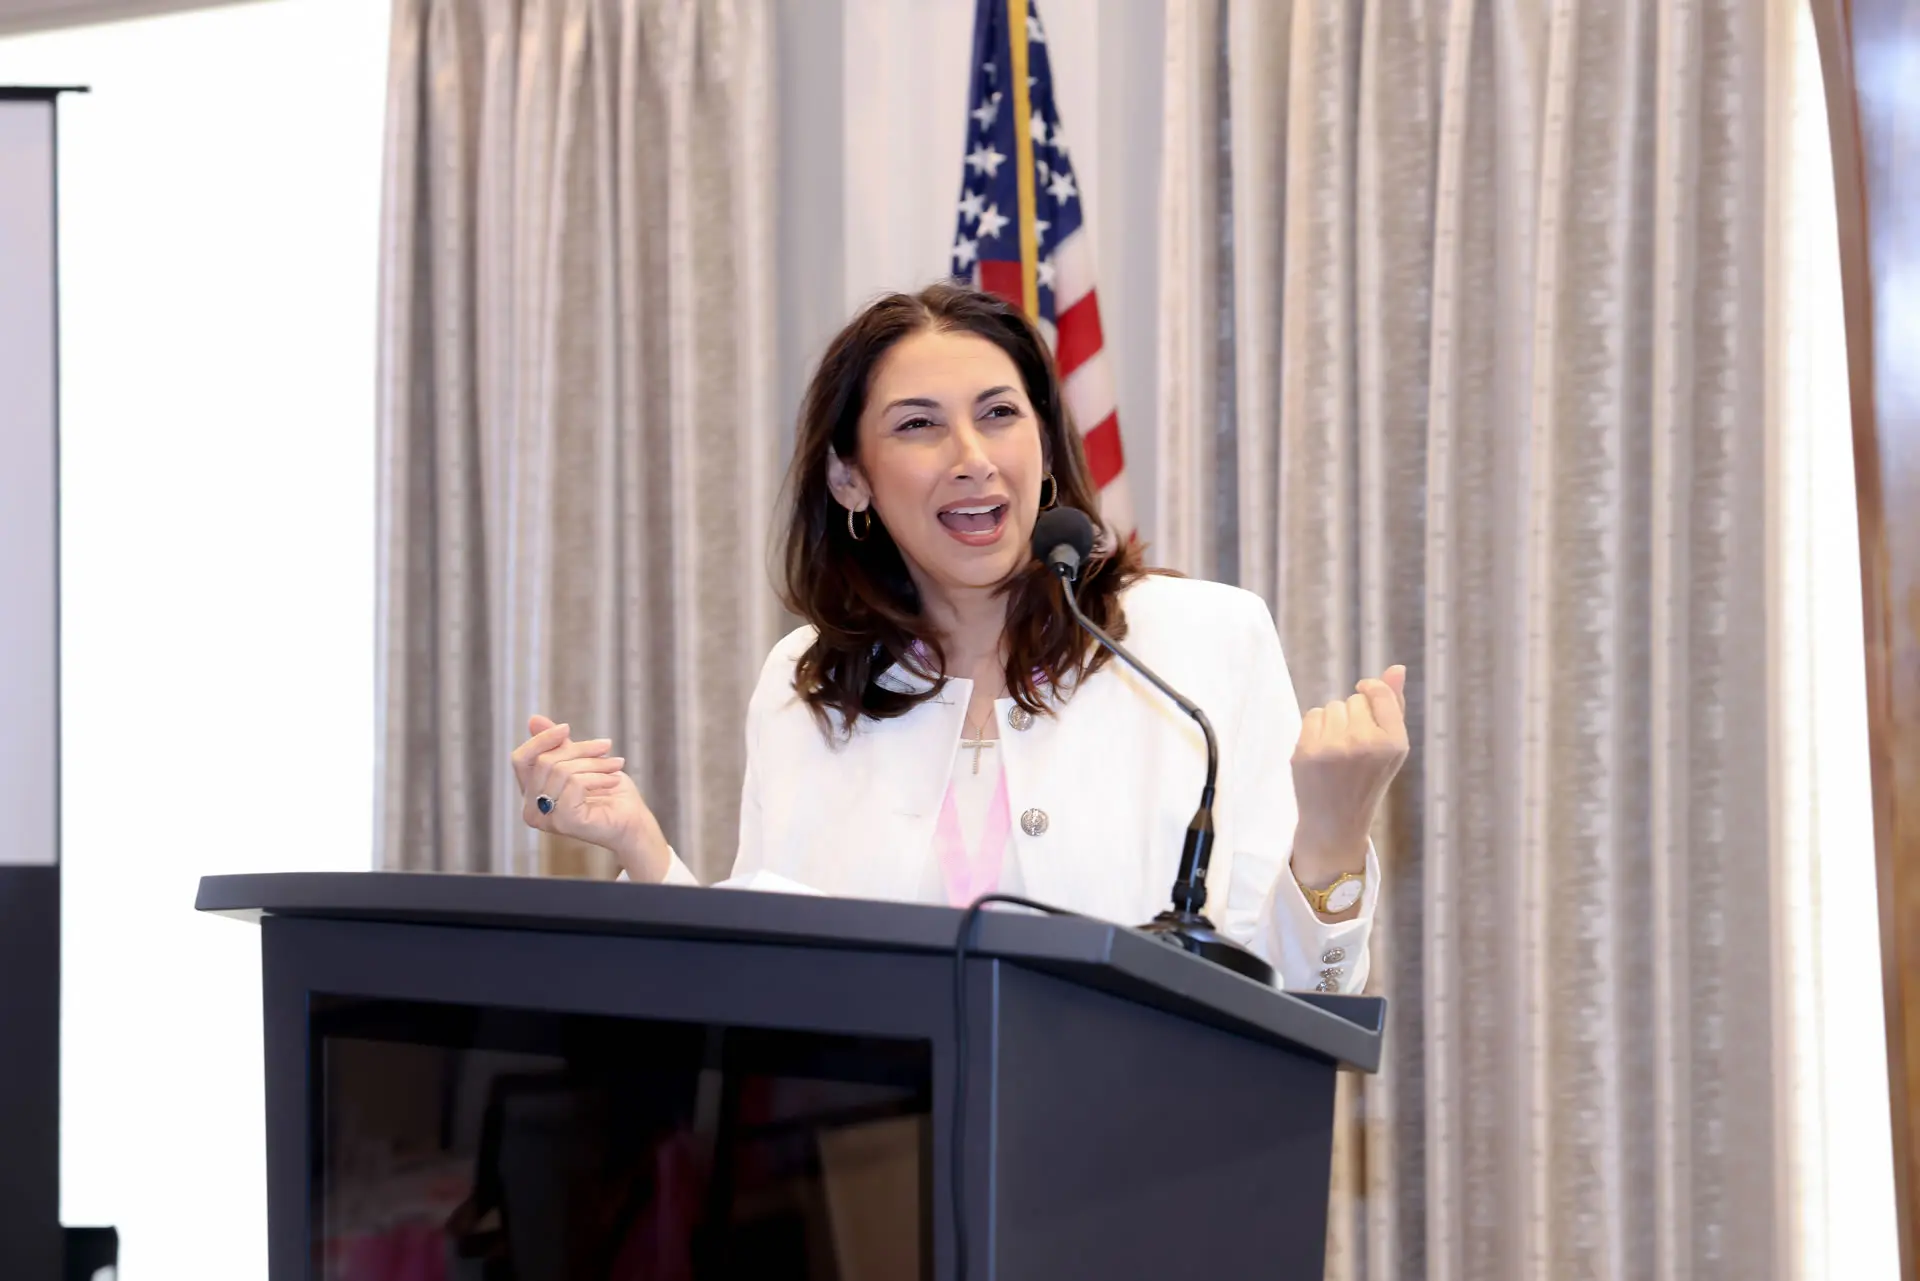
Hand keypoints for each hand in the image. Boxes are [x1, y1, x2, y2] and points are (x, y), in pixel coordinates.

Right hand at [510, 714, 671, 881]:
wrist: (632, 821)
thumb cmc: (607, 792)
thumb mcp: (580, 761)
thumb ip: (557, 745)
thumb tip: (533, 719)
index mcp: (530, 795)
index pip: (521, 759)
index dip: (542, 739)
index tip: (567, 728)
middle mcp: (531, 810)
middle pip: (545, 761)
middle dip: (580, 749)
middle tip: (606, 746)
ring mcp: (546, 819)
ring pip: (562, 770)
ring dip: (595, 763)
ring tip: (615, 764)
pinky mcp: (565, 822)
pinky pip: (575, 783)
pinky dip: (599, 776)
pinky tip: (614, 779)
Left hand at [1290, 665, 1409, 884]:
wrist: (1336, 821)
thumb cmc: (1367, 779)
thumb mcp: (1391, 748)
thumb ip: (1394, 706)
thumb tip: (1397, 667)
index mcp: (1394, 743)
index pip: (1379, 692)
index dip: (1371, 688)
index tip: (1366, 692)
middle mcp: (1365, 743)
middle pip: (1354, 699)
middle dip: (1354, 715)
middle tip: (1355, 747)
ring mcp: (1334, 747)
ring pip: (1332, 706)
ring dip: (1334, 722)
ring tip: (1339, 751)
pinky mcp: (1307, 751)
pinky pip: (1312, 715)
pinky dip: (1316, 729)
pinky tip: (1322, 752)